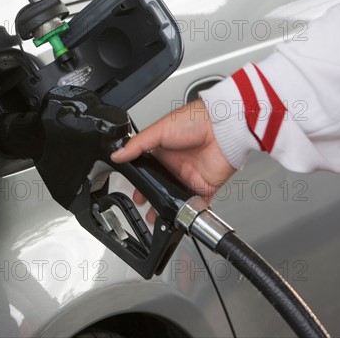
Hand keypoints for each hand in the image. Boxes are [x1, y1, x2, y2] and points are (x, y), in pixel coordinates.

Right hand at [110, 100, 235, 222]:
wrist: (222, 128)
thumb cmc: (195, 120)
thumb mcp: (159, 130)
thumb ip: (137, 145)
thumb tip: (117, 154)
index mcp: (163, 153)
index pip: (148, 172)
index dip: (140, 183)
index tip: (133, 192)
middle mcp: (176, 166)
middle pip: (160, 189)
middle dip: (152, 200)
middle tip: (144, 208)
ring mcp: (190, 177)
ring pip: (175, 200)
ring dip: (167, 210)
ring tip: (157, 220)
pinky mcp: (204, 186)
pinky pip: (197, 204)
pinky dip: (190, 212)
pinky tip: (181, 218)